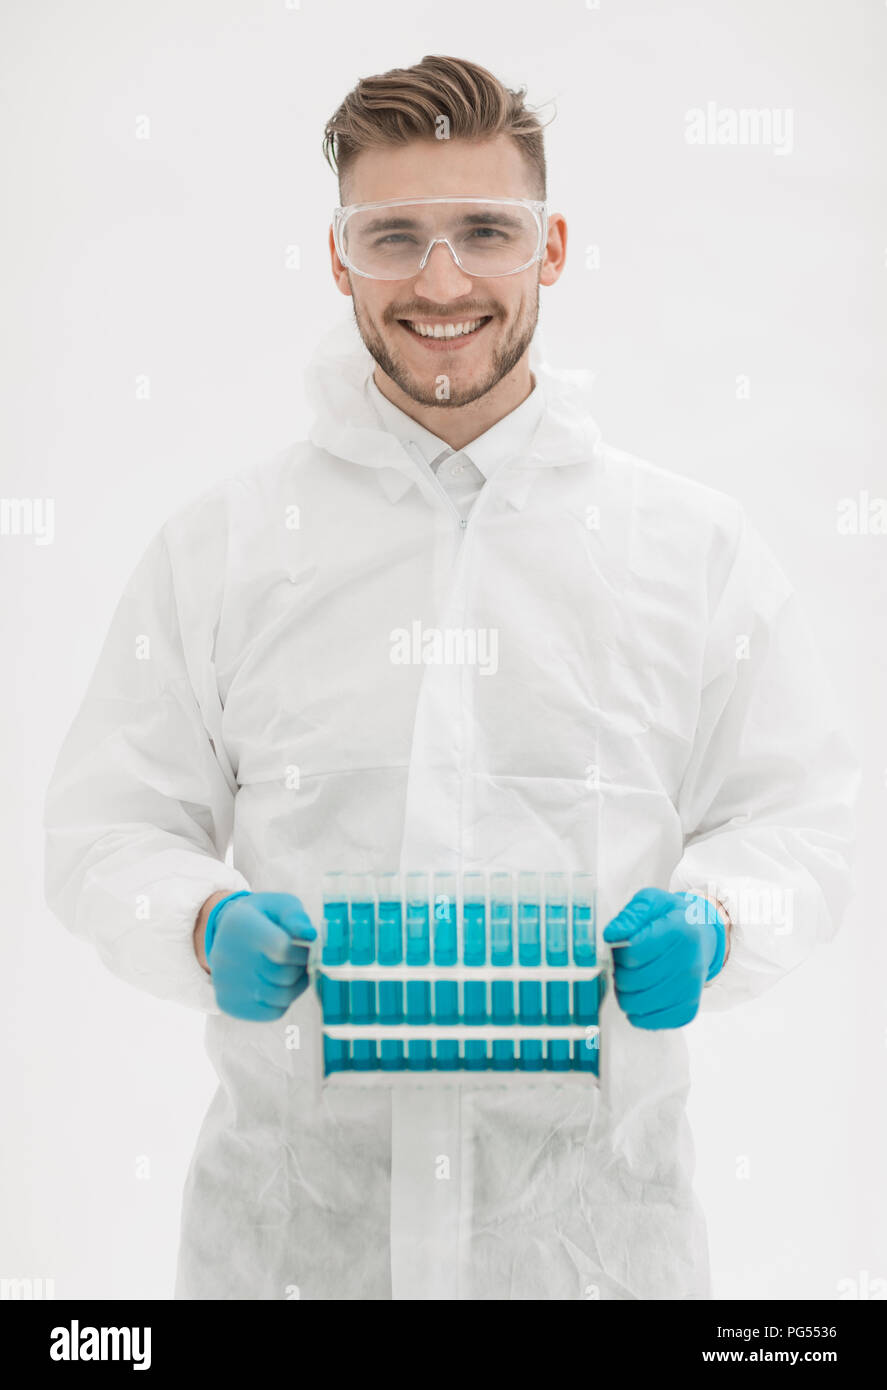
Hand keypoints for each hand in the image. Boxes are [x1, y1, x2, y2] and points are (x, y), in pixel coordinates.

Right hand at [205, 891, 316, 1021]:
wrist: (227, 933)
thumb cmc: (262, 918)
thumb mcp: (279, 904)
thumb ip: (296, 916)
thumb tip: (309, 935)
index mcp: (241, 924)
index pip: (283, 949)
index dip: (302, 952)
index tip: (304, 946)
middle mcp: (226, 955)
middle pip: (284, 975)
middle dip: (301, 968)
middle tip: (300, 959)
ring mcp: (224, 983)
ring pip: (281, 997)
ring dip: (296, 986)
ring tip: (293, 971)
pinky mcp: (228, 1003)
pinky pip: (272, 1013)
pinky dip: (283, 1002)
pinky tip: (278, 984)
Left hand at [602, 887, 726, 1029]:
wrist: (702, 937)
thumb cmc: (671, 918)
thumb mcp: (652, 902)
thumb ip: (630, 915)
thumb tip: (611, 935)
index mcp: (680, 932)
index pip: (631, 953)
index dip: (617, 950)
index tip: (622, 945)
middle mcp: (689, 964)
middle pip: (631, 981)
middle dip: (619, 972)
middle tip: (625, 963)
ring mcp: (690, 990)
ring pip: (636, 1004)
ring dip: (625, 993)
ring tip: (632, 978)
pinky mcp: (688, 1011)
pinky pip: (650, 1022)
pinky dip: (638, 1012)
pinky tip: (642, 995)